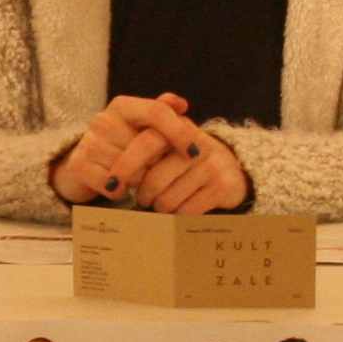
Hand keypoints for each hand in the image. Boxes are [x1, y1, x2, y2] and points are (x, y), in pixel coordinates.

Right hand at [53, 93, 245, 210]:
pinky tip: (117, 187)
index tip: (193, 153)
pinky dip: (119, 191)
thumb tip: (182, 104)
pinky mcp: (78, 165)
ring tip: (130, 175)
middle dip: (154, 163)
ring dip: (136, 179)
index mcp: (123, 105)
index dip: (179, 132)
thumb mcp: (144, 129)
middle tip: (150, 168)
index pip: (156, 112)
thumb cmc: (122, 146)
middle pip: (146, 147)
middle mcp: (103, 119)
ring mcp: (88, 141)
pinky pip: (112, 185)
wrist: (84, 167)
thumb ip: (164, 114)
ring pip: (130, 169)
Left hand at [121, 111, 246, 214]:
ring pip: (167, 199)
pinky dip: (177, 214)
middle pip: (154, 180)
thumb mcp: (169, 141)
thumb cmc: (186, 159)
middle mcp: (198, 143)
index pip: (147, 142)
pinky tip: (178, 208)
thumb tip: (111, 165)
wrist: (231, 169)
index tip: (112, 183)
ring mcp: (212, 164)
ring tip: (162, 201)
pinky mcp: (222, 186)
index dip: (126, 164)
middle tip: (142, 197)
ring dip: (159, 206)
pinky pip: (186, 211)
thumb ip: (140, 141)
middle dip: (142, 194)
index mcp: (180, 126)